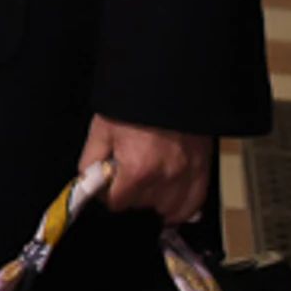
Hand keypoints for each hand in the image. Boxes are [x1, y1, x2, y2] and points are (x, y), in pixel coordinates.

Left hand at [80, 115, 212, 224]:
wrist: (169, 82)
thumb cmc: (134, 105)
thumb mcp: (102, 128)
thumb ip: (90, 160)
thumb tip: (88, 181)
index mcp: (137, 170)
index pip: (116, 203)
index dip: (108, 193)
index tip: (109, 181)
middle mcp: (164, 179)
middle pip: (140, 205)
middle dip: (131, 191)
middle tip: (129, 170)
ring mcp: (187, 176)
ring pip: (166, 208)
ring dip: (155, 199)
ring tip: (150, 180)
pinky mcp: (202, 170)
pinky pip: (192, 203)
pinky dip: (181, 206)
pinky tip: (170, 201)